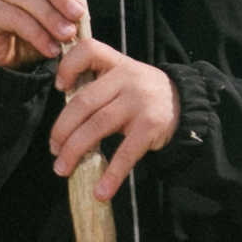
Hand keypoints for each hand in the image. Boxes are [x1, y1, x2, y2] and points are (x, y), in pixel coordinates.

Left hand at [49, 43, 180, 195]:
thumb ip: (97, 88)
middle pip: (83, 102)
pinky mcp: (151, 126)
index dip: (68, 66)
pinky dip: (112, 174)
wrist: (187, 105)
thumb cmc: (143, 95)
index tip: (58, 87)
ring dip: (75, 150)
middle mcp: (127, 78)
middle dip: (62, 129)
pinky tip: (101, 190)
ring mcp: (139, 102)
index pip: (89, 50)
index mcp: (116, 64)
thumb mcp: (124, 79)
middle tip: (54, 149)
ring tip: (63, 168)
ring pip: (97, 126)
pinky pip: (126, 153)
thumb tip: (63, 124)